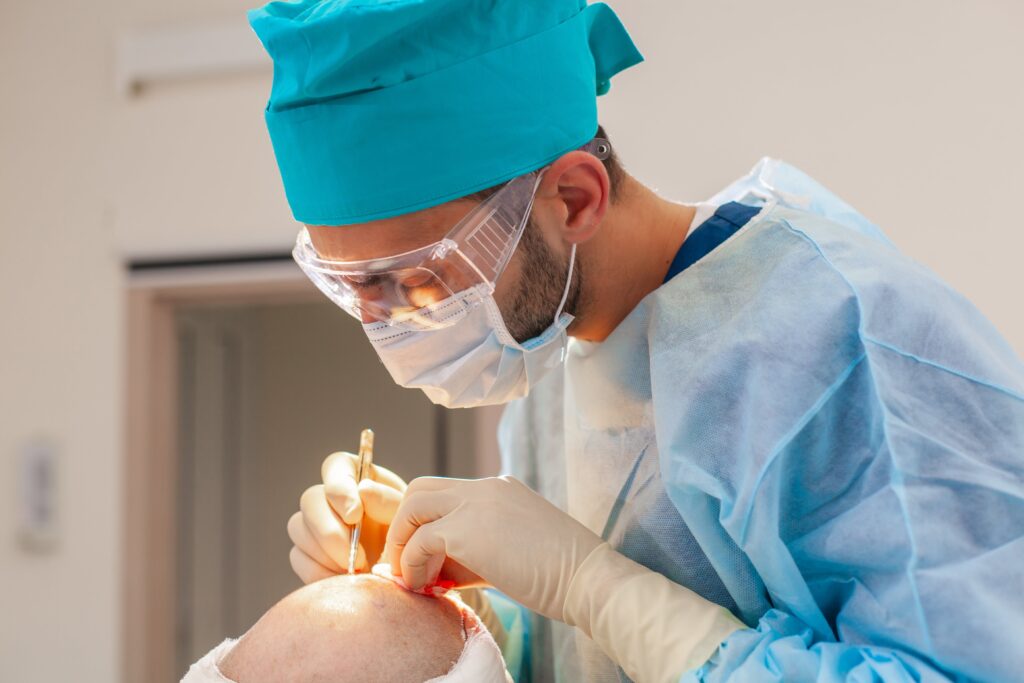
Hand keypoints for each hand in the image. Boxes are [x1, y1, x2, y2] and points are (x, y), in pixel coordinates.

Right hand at [287, 451, 406, 582]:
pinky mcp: (305, 553)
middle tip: (357, 558)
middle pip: (310, 500)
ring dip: (327, 554)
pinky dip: (321, 572)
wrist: (404, 571)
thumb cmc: (407, 534)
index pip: (336, 466)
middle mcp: (329, 497)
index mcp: (357, 477)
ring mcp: (313, 525)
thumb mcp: (407, 517)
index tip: (355, 515)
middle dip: (329, 530)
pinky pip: (299, 558)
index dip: (339, 488)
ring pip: (299, 530)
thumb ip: (388, 502)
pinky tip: (345, 580)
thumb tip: (362, 490)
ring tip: (359, 571)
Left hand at [385, 475, 603, 619]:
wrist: (587, 579)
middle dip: (405, 527)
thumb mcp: (510, 552)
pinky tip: (424, 587)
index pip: (445, 494)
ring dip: (403, 544)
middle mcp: (485, 486)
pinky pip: (420, 541)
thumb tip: (434, 572)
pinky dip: (412, 565)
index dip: (427, 526)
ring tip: (411, 579)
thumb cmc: (558, 576)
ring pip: (413, 506)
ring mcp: (476, 502)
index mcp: (499, 488)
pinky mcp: (466, 528)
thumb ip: (472, 553)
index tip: (425, 561)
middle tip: (406, 564)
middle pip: (421, 489)